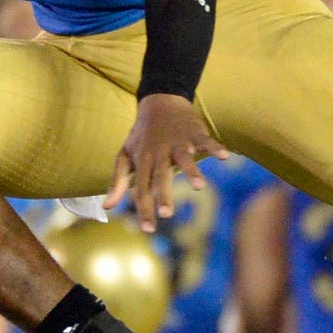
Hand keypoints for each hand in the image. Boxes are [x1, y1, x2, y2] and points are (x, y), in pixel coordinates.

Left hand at [107, 93, 227, 232]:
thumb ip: (118, 182)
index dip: (144, 209)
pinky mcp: (194, 133)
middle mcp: (159, 153)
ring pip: (184, 159)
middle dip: (164, 194)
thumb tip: (107, 207)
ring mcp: (178, 142)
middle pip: (161, 176)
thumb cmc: (141, 136)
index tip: (148, 229)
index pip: (142, 188)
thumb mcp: (125, 156)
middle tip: (167, 214)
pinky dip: (214, 147)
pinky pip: (205, 141)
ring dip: (192, 171)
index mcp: (143, 160)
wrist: (158, 103)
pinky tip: (224, 157)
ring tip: (200, 187)